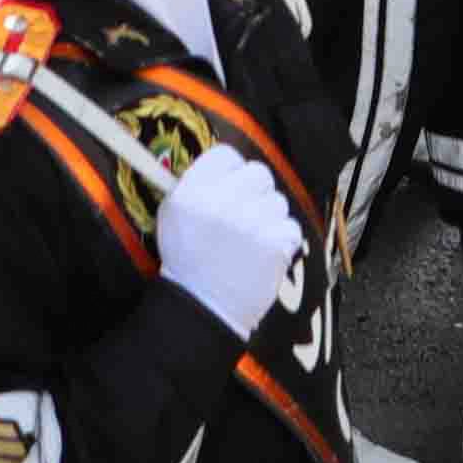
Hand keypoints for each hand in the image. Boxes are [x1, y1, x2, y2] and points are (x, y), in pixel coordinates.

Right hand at [153, 143, 303, 333]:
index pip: (226, 155)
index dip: (230, 172)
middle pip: (259, 172)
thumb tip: (222, 164)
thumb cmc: (187, 261)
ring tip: (251, 241)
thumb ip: (193, 184)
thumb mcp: (172, 215)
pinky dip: (281, 241)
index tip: (229, 189)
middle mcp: (223, 201)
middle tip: (244, 215)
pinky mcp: (276, 243)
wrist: (204, 307)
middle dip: (254, 192)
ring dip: (268, 217)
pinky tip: (264, 255)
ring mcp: (253, 222)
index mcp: (194, 191)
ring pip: (278, 200)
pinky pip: (290, 227)